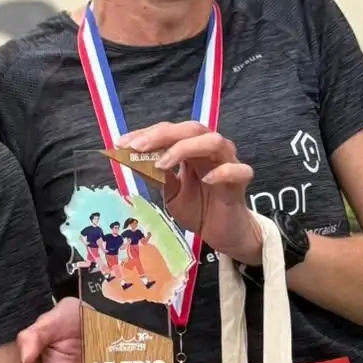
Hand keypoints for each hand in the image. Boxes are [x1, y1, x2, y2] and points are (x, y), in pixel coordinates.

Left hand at [121, 122, 261, 265]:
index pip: (170, 131)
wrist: (222, 233)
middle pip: (191, 129)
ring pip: (214, 142)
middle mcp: (210, 150)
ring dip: (185, 148)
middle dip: (162, 135)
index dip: (146, 134)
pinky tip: (206, 180)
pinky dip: (222, 172)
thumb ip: (157, 175)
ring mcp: (228, 163)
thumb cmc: (198, 208)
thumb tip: (131, 159)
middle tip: (138, 148)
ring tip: (162, 164)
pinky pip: (239, 170)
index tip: (121, 143)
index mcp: (192, 149)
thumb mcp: (170, 192)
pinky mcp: (241, 183)